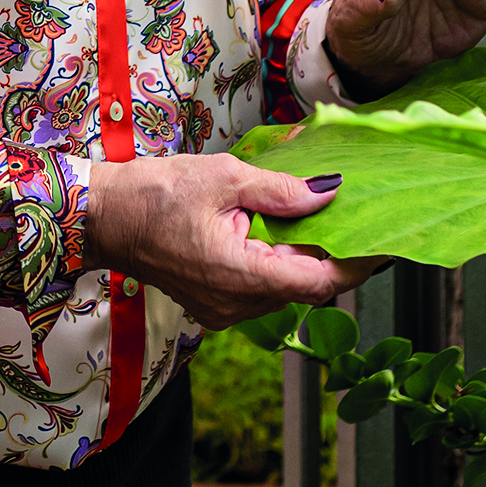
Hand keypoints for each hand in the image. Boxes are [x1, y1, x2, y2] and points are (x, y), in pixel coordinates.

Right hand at [83, 150, 354, 335]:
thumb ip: (281, 189)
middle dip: (330, 252)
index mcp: (241, 276)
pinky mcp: (214, 302)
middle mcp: (236, 305)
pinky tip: (277, 229)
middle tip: (350, 214)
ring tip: (311, 214)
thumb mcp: (224, 176)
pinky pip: (261, 287)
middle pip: (306, 286)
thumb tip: (329, 193)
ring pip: (285, 288)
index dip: (357, 262)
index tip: (384, 241)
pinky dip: (277, 261)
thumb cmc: (152, 194)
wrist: (100, 217)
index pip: (321, 282)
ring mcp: (224, 309)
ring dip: (302, 256)